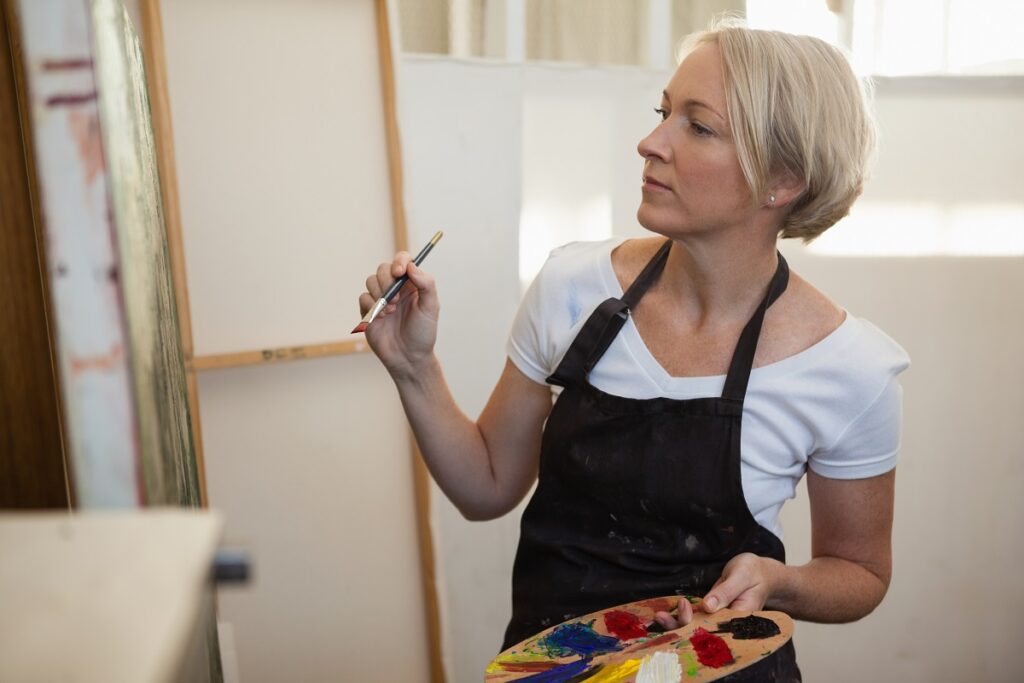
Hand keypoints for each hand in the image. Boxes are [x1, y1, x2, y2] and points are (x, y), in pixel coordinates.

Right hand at [357, 253, 439, 378]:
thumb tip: (411, 266)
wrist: (409, 358)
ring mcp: (381, 299)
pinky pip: (363, 297)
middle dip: (387, 280)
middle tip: (396, 300)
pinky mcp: (368, 310)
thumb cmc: (423, 333)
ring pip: (371, 280)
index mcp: (412, 284)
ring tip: (390, 312)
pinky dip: (371, 306)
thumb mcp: (431, 308)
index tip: (399, 272)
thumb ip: (426, 284)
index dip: (399, 261)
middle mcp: (395, 288)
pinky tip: (382, 318)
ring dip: (380, 294)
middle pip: (383, 268)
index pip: (403, 261)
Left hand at [652, 553, 782, 629]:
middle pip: (701, 631)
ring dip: (677, 623)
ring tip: (659, 615)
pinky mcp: (712, 610)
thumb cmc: (754, 572)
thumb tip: (707, 606)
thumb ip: (726, 592)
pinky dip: (681, 616)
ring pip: (696, 625)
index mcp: (738, 619)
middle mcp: (726, 622)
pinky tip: (665, 614)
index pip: (714, 629)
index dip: (695, 624)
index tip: (684, 608)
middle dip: (680, 626)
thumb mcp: (741, 577)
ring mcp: (718, 617)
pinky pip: (695, 616)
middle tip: (661, 615)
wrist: (761, 572)